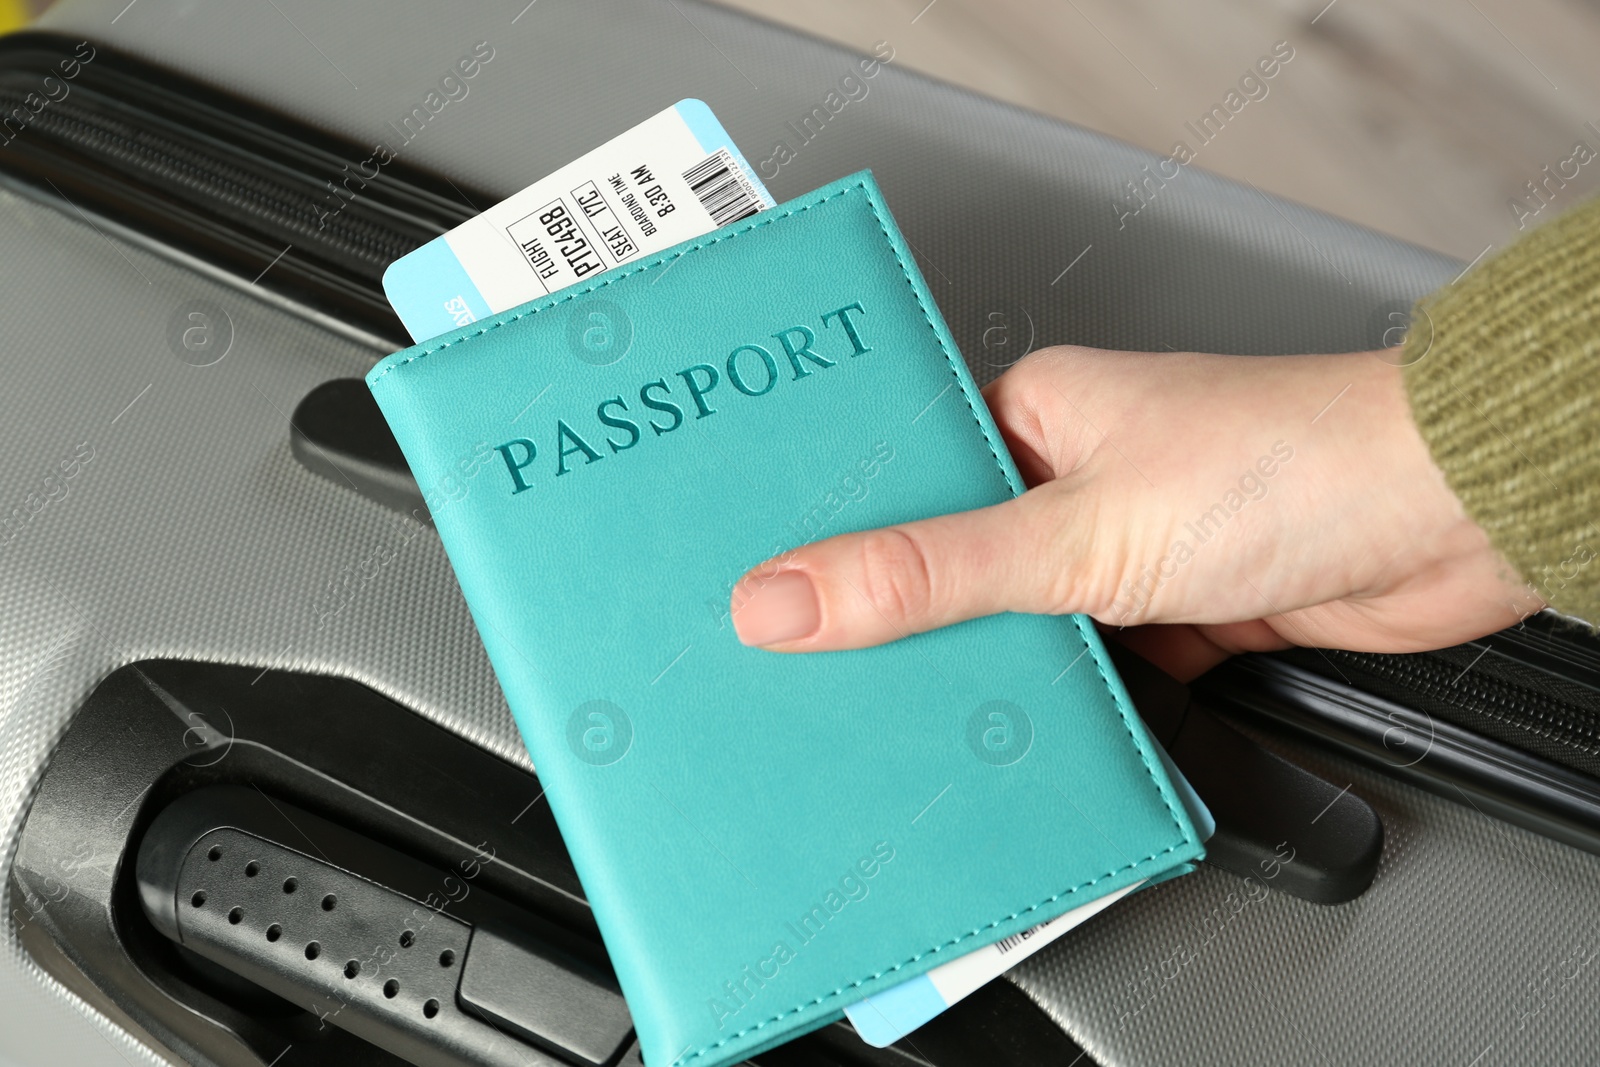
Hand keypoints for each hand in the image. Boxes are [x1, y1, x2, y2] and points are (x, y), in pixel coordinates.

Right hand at [729, 345, 1540, 679]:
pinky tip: (1019, 735)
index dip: (828, 533)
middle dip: (904, 622)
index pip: (897, 475)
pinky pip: (1087, 669)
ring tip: (912, 716)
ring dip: (989, 669)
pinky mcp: (1174, 613)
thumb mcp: (1076, 532)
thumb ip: (928, 572)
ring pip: (1018, 622)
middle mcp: (1074, 475)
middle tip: (821, 674)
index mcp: (1034, 415)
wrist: (1454, 516)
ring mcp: (1125, 548)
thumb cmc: (1297, 461)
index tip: (762, 589)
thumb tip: (789, 594)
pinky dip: (1060, 704)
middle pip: (952, 561)